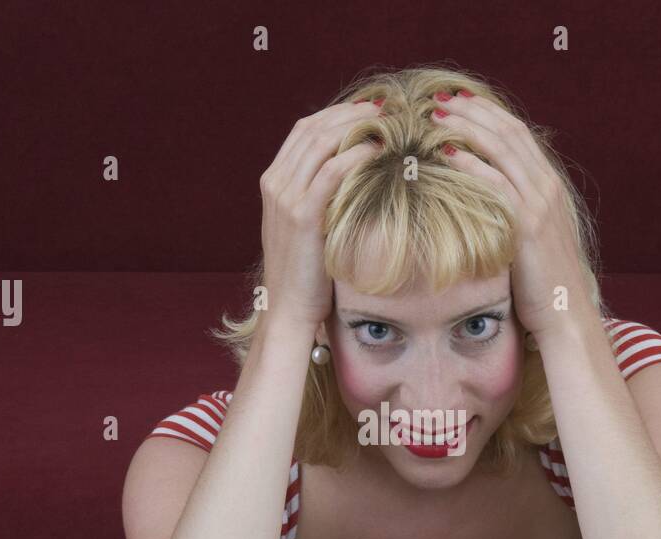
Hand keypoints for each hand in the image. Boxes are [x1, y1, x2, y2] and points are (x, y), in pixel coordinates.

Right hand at [259, 101, 381, 331]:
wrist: (289, 309)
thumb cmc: (305, 274)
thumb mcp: (307, 227)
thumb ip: (318, 198)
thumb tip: (353, 177)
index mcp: (274, 181)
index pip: (305, 130)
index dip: (338, 113)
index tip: (369, 109)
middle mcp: (276, 184)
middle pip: (313, 128)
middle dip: (350, 112)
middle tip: (385, 107)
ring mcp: (286, 198)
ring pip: (321, 143)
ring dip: (356, 126)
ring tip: (386, 122)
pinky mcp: (302, 216)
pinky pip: (330, 172)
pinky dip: (354, 155)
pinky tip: (377, 150)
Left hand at [432, 92, 596, 339]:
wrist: (564, 312)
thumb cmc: (542, 281)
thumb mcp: (529, 236)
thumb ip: (512, 210)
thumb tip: (482, 198)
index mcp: (548, 185)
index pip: (518, 134)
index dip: (487, 113)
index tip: (458, 101)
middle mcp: (547, 187)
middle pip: (509, 132)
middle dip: (474, 110)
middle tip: (440, 98)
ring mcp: (540, 204)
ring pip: (502, 149)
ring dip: (468, 127)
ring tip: (437, 116)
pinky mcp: (527, 225)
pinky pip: (497, 183)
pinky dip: (472, 164)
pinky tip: (448, 153)